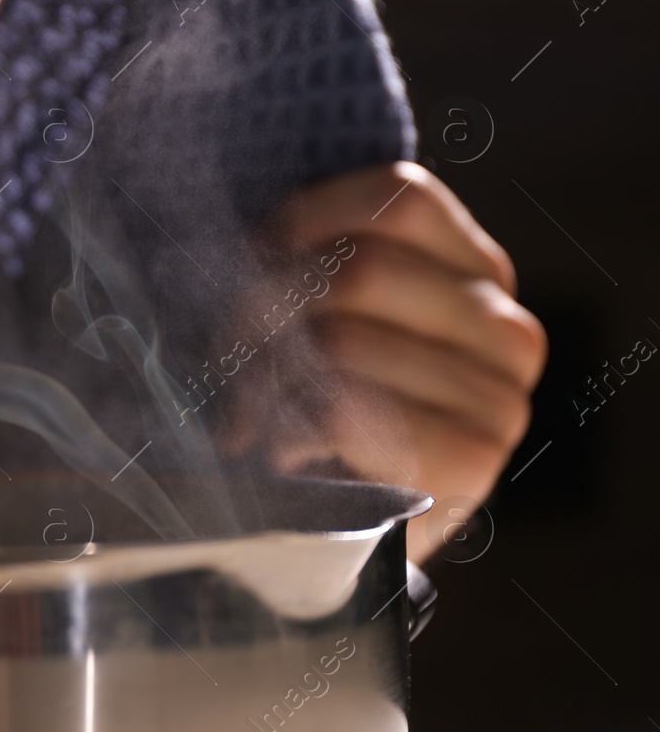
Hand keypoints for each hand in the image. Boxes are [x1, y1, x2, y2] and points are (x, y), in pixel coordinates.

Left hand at [226, 162, 546, 562]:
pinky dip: (289, 426)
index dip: (306, 217)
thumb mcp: (329, 316)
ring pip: (343, 338)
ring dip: (267, 378)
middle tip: (225, 355)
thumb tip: (250, 249)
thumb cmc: (322, 409)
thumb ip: (320, 266)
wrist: (347, 535)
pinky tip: (281, 450)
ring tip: (246, 412)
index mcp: (480, 271)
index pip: (402, 195)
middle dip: (268, 307)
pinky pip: (347, 408)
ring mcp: (500, 398)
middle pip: (362, 269)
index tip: (251, 257)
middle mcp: (507, 328)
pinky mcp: (469, 459)